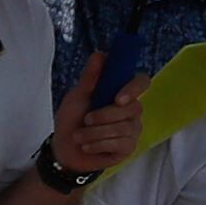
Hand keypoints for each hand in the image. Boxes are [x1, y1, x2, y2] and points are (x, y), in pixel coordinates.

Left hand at [51, 49, 143, 177]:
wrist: (64, 149)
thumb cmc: (72, 120)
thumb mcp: (77, 97)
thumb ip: (90, 78)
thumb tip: (100, 54)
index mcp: (121, 92)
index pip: (142, 81)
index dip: (134, 89)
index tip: (118, 99)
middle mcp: (132, 109)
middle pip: (133, 108)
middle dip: (104, 116)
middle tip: (86, 120)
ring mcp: (133, 128)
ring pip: (123, 128)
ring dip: (94, 133)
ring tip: (80, 136)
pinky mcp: (129, 147)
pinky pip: (120, 143)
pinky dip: (97, 145)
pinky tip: (87, 147)